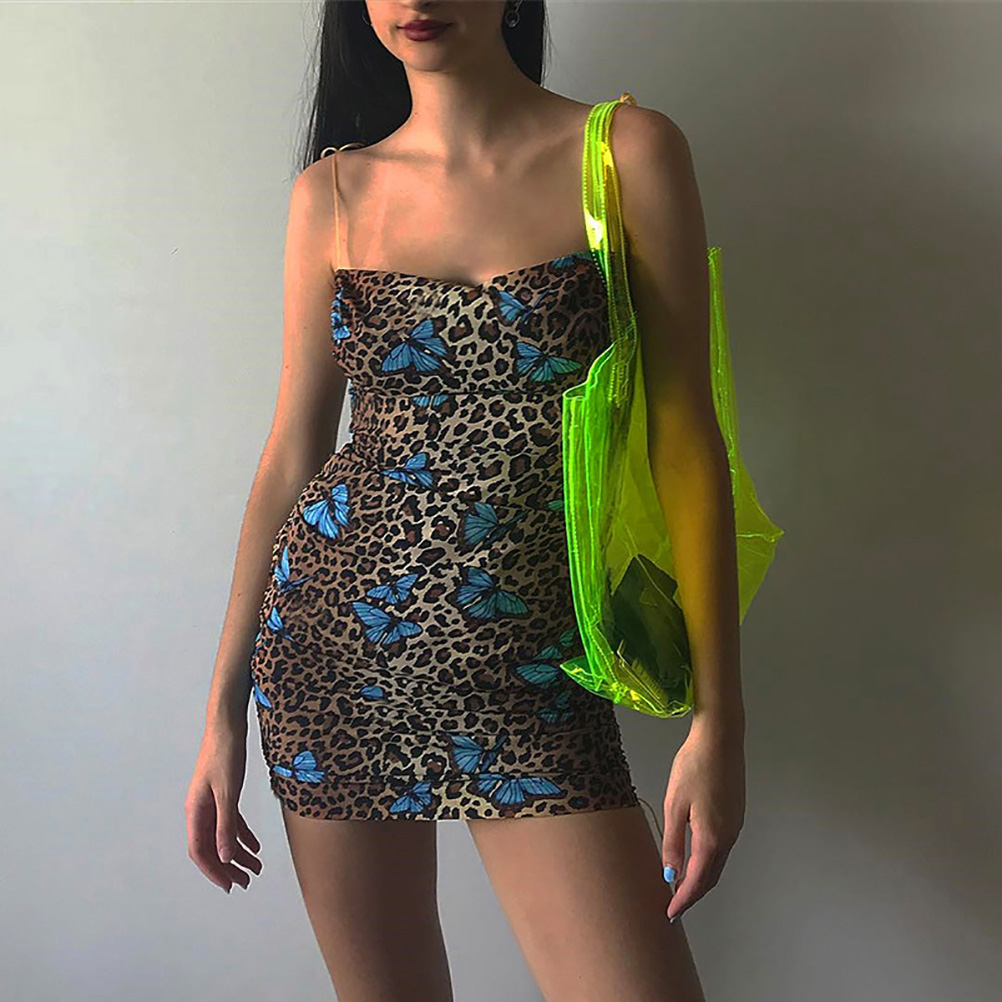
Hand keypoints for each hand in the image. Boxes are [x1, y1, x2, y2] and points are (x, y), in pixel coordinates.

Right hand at [185, 719, 262, 892]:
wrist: (227, 725)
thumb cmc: (225, 753)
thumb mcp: (228, 792)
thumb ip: (226, 825)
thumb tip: (225, 857)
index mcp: (196, 811)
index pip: (201, 851)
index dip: (214, 871)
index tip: (230, 885)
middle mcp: (200, 810)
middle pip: (211, 847)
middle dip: (228, 867)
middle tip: (245, 882)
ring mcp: (211, 802)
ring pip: (222, 836)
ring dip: (237, 854)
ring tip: (256, 868)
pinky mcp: (223, 794)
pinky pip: (230, 822)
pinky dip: (241, 836)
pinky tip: (255, 846)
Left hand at [662, 714, 744, 921]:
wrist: (720, 739)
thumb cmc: (694, 766)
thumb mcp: (675, 804)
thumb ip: (674, 842)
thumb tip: (671, 874)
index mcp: (712, 838)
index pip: (696, 881)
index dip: (683, 900)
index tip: (669, 914)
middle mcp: (728, 837)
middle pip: (711, 877)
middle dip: (693, 895)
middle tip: (674, 906)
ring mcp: (735, 826)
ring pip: (718, 863)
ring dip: (702, 878)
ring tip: (681, 886)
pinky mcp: (736, 814)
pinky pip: (722, 848)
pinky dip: (709, 861)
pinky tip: (696, 858)